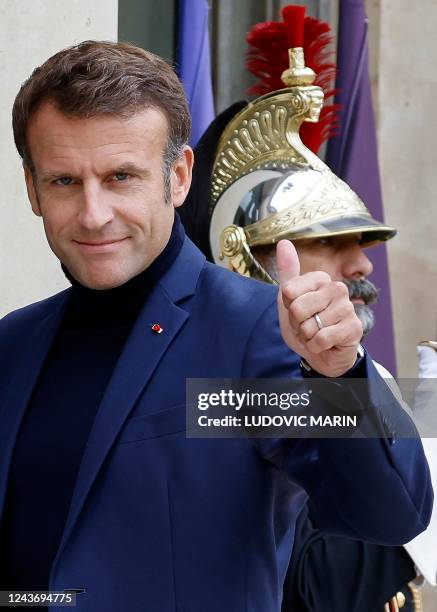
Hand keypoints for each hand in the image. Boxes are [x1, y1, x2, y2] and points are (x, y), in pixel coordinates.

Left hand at [276, 240, 362, 376]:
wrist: (320, 353)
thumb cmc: (306, 323)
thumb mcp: (289, 298)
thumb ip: (287, 271)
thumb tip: (283, 242)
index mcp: (321, 279)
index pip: (288, 291)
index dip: (288, 307)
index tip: (298, 311)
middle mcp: (337, 288)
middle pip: (297, 308)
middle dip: (297, 324)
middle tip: (307, 325)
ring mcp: (347, 308)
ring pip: (310, 325)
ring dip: (307, 336)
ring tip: (316, 334)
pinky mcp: (354, 328)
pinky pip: (321, 338)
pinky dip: (316, 346)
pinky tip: (324, 344)